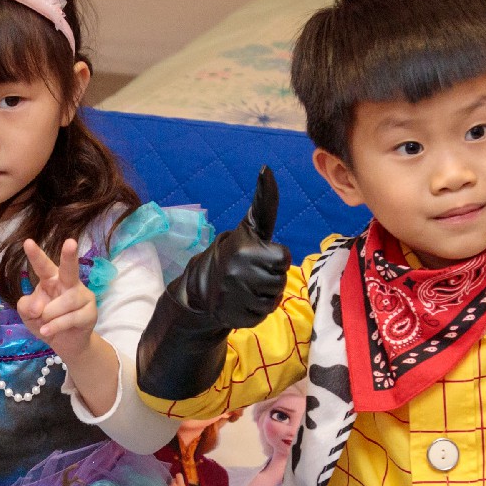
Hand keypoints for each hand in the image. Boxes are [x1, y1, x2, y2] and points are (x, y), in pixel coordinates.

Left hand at [16, 238, 97, 361]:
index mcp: (52, 279)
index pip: (43, 266)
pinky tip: (47, 330)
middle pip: (70, 269)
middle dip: (69, 256)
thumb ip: (26, 306)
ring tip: (44, 322)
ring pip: (65, 302)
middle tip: (70, 242)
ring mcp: (83, 297)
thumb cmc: (46, 322)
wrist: (65, 344)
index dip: (36, 255)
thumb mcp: (28, 315)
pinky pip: (70, 318)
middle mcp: (69, 284)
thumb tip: (37, 307)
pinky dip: (55, 326)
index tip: (27, 242)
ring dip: (49, 315)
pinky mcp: (90, 312)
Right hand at [137, 167, 290, 401]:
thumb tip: (266, 168)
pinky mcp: (234, 318)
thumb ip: (264, 201)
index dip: (275, 258)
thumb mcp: (250, 227)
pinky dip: (255, 311)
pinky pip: (261, 316)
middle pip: (280, 281)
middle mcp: (238, 273)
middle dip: (271, 278)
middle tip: (253, 273)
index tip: (259, 256)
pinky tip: (242, 301)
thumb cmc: (237, 252)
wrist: (202, 286)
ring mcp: (235, 297)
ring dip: (265, 295)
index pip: (283, 258)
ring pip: (272, 300)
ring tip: (247, 287)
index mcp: (244, 249)